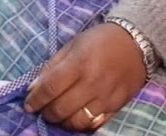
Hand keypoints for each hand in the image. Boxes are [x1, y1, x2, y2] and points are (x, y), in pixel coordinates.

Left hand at [24, 23, 147, 131]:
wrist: (136, 42)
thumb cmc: (100, 40)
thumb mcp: (73, 44)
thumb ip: (52, 66)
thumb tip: (34, 88)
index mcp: (79, 63)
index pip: (50, 88)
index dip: (35, 99)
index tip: (28, 104)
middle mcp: (92, 82)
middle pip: (61, 108)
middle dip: (46, 112)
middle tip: (43, 109)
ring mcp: (106, 97)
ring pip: (77, 122)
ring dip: (62, 122)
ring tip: (59, 114)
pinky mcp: (117, 106)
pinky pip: (95, 124)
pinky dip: (81, 124)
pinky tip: (76, 116)